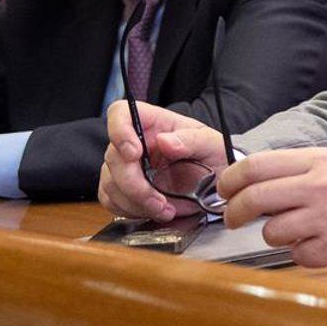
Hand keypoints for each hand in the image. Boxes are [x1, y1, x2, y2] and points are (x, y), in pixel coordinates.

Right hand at [100, 101, 224, 220]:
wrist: (216, 183)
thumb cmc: (213, 156)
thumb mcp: (212, 144)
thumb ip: (192, 140)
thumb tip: (165, 141)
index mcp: (153, 122)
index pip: (121, 113)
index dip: (119, 131)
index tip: (133, 153)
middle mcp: (134, 141)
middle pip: (114, 158)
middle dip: (134, 185)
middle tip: (160, 202)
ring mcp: (126, 166)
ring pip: (110, 183)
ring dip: (135, 202)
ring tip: (165, 209)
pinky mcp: (124, 189)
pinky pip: (111, 200)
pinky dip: (130, 210)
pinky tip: (154, 212)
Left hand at [218, 148, 326, 271]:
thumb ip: (296, 170)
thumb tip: (250, 182)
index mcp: (319, 161)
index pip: (257, 166)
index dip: (230, 179)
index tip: (224, 189)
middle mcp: (321, 187)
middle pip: (254, 198)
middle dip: (234, 212)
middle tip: (233, 218)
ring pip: (272, 231)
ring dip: (277, 234)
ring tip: (300, 229)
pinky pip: (297, 255)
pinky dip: (304, 252)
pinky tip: (323, 242)